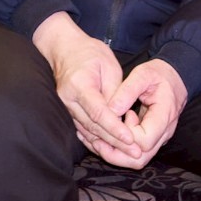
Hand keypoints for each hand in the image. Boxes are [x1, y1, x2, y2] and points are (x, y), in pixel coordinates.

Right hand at [32, 12, 141, 160]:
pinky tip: (111, 146)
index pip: (99, 113)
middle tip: (136, 153)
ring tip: (127, 153)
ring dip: (107, 144)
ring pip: (87, 131)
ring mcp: (64, 106)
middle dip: (115, 142)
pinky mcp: (66, 110)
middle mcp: (68, 99)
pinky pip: (82, 129)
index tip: (130, 139)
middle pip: (93, 127)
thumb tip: (121, 116)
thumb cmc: (89, 52)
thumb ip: (115, 92)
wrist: (65, 48)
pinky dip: (97, 139)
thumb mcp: (109, 65)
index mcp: (79, 85)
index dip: (115, 128)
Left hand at [86, 59, 186, 168]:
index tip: (124, 114)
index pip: (145, 140)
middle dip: (116, 153)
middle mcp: (164, 133)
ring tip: (98, 140)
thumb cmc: (159, 74)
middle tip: (98, 139)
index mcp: (165, 116)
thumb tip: (110, 110)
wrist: (175, 78)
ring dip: (116, 155)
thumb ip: (127, 91)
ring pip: (138, 160)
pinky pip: (136, 153)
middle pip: (140, 158)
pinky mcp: (152, 139)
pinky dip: (119, 150)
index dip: (128, 133)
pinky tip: (105, 138)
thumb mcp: (143, 74)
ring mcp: (159, 138)